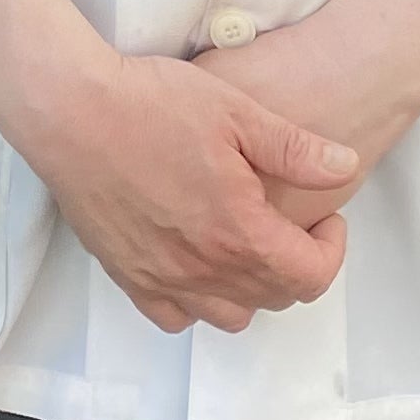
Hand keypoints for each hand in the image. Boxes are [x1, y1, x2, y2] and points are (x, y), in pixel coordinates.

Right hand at [16, 49, 355, 333]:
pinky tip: (195, 257)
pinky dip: (197, 299)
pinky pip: (175, 316)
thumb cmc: (152, 103)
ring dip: (252, 286)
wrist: (71, 111)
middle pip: (274, 297)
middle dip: (296, 263)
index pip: (310, 277)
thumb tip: (347, 166)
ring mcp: (163, 280)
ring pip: (230, 315)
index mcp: (240, 232)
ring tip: (246, 238)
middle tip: (290, 219)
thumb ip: (296, 149)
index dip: (331, 250)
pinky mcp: (127, 277)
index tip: (326, 217)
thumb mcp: (236, 111)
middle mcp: (204, 271)